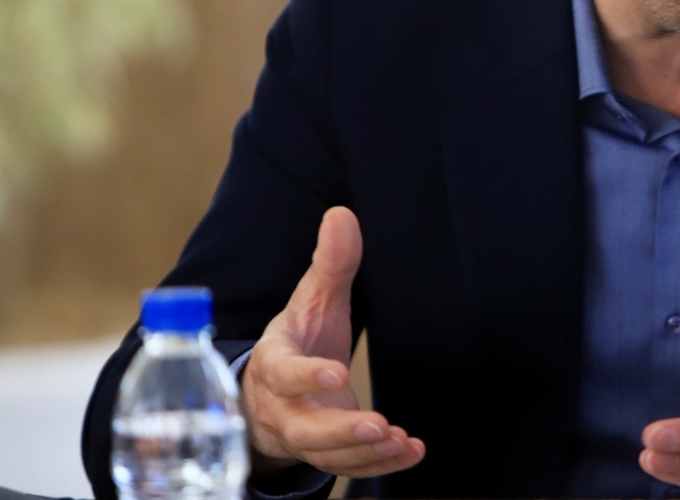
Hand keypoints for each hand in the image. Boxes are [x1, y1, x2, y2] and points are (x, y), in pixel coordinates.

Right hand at [240, 206, 424, 478]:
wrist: (270, 390)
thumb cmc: (298, 338)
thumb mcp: (312, 299)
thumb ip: (330, 263)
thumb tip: (341, 214)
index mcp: (274, 361)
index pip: (283, 371)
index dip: (307, 375)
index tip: (337, 373)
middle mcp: (282, 405)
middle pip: (304, 427)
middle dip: (339, 431)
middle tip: (377, 425)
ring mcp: (301, 433)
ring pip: (326, 454)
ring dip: (364, 452)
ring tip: (399, 441)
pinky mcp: (324, 451)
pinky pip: (347, 465)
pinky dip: (379, 464)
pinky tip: (410, 451)